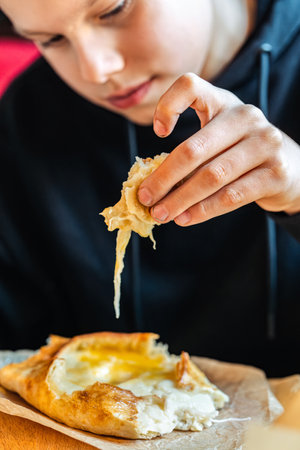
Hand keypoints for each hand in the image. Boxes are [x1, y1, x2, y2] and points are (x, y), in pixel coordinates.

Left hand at [138, 73, 299, 225]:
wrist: (292, 168)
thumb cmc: (241, 154)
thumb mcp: (219, 140)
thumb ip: (192, 152)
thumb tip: (152, 185)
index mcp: (224, 102)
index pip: (191, 86)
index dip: (168, 105)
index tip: (158, 133)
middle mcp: (246, 117)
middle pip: (194, 148)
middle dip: (164, 178)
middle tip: (145, 198)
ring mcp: (264, 144)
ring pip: (211, 176)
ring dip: (180, 199)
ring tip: (161, 214)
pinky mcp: (275, 173)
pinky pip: (231, 196)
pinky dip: (203, 210)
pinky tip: (185, 218)